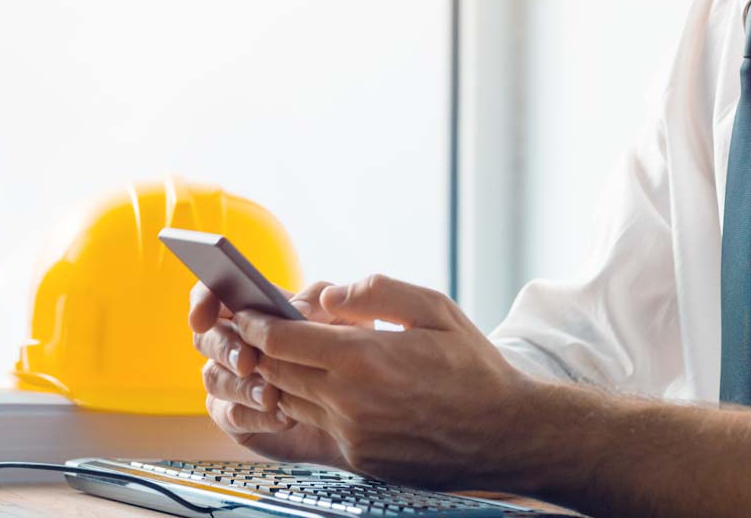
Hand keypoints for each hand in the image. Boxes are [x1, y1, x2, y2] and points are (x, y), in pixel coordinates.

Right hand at [189, 280, 367, 464]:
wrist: (361, 404)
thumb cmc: (349, 349)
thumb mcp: (343, 317)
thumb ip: (318, 302)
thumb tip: (296, 310)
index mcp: (255, 310)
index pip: (214, 294)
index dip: (202, 301)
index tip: (202, 317)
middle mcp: (237, 342)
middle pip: (206, 337)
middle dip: (224, 348)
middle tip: (247, 362)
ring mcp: (233, 379)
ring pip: (214, 378)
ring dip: (242, 387)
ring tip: (273, 396)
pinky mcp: (238, 415)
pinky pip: (231, 415)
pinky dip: (255, 416)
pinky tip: (283, 417)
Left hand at [231, 273, 533, 487]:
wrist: (504, 434)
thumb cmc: (473, 367)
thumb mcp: (435, 309)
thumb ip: (378, 292)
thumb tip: (329, 295)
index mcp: (365, 358)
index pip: (282, 340)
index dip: (256, 324)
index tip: (247, 312)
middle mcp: (349, 401)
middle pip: (275, 372)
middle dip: (259, 350)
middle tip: (253, 331)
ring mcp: (351, 435)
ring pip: (290, 403)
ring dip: (279, 379)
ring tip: (284, 358)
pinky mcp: (359, 458)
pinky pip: (317, 427)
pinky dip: (308, 406)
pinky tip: (322, 389)